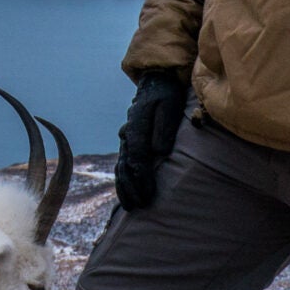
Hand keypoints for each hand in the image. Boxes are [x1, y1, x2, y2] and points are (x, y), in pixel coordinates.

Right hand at [115, 69, 188, 211]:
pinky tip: (126, 194)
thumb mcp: (169, 107)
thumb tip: (159, 152)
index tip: (149, 195)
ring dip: (124, 188)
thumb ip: (164, 129)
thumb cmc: (167, 96)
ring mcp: (126, 139)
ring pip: (121, 167)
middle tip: (141, 206)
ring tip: (131, 207)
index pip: (137, 157)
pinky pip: (122, 165)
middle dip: (132, 188)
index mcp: (136, 127)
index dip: (142, 178)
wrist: (156, 82)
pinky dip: (122, 181)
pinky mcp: (129, 142)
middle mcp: (127, 135)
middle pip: (125, 166)